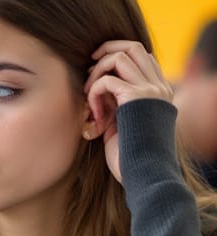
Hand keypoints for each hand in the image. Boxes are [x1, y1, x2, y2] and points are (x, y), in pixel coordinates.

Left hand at [84, 40, 173, 182]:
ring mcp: (150, 90)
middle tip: (89, 69)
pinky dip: (94, 93)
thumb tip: (96, 85)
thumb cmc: (129, 157)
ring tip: (89, 96)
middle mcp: (159, 87)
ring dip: (96, 73)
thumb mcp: (122, 123)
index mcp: (159, 92)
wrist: (145, 176)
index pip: (141, 56)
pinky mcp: (136, 98)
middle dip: (105, 52)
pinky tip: (95, 116)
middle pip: (132, 47)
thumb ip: (116, 102)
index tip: (96, 73)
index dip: (115, 57)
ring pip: (119, 57)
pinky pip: (107, 80)